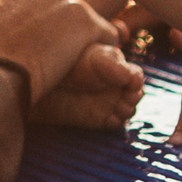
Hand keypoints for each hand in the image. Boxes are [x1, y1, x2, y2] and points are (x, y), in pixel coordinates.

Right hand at [0, 0, 126, 113]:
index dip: (48, 16)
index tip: (43, 38)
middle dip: (69, 26)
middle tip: (59, 54)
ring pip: (89, 20)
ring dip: (83, 42)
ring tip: (70, 67)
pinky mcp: (83, 20)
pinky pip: (108, 35)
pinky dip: (102, 53)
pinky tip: (88, 70)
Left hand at [32, 39, 147, 129]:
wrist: (46, 82)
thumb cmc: (71, 63)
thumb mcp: (94, 59)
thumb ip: (115, 66)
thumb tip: (135, 78)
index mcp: (117, 67)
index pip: (135, 75)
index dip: (136, 80)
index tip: (132, 83)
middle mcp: (116, 86)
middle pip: (136, 94)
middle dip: (133, 97)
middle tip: (126, 97)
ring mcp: (109, 102)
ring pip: (129, 109)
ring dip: (127, 109)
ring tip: (117, 106)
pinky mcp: (101, 119)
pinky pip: (117, 123)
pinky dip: (117, 121)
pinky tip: (110, 116)